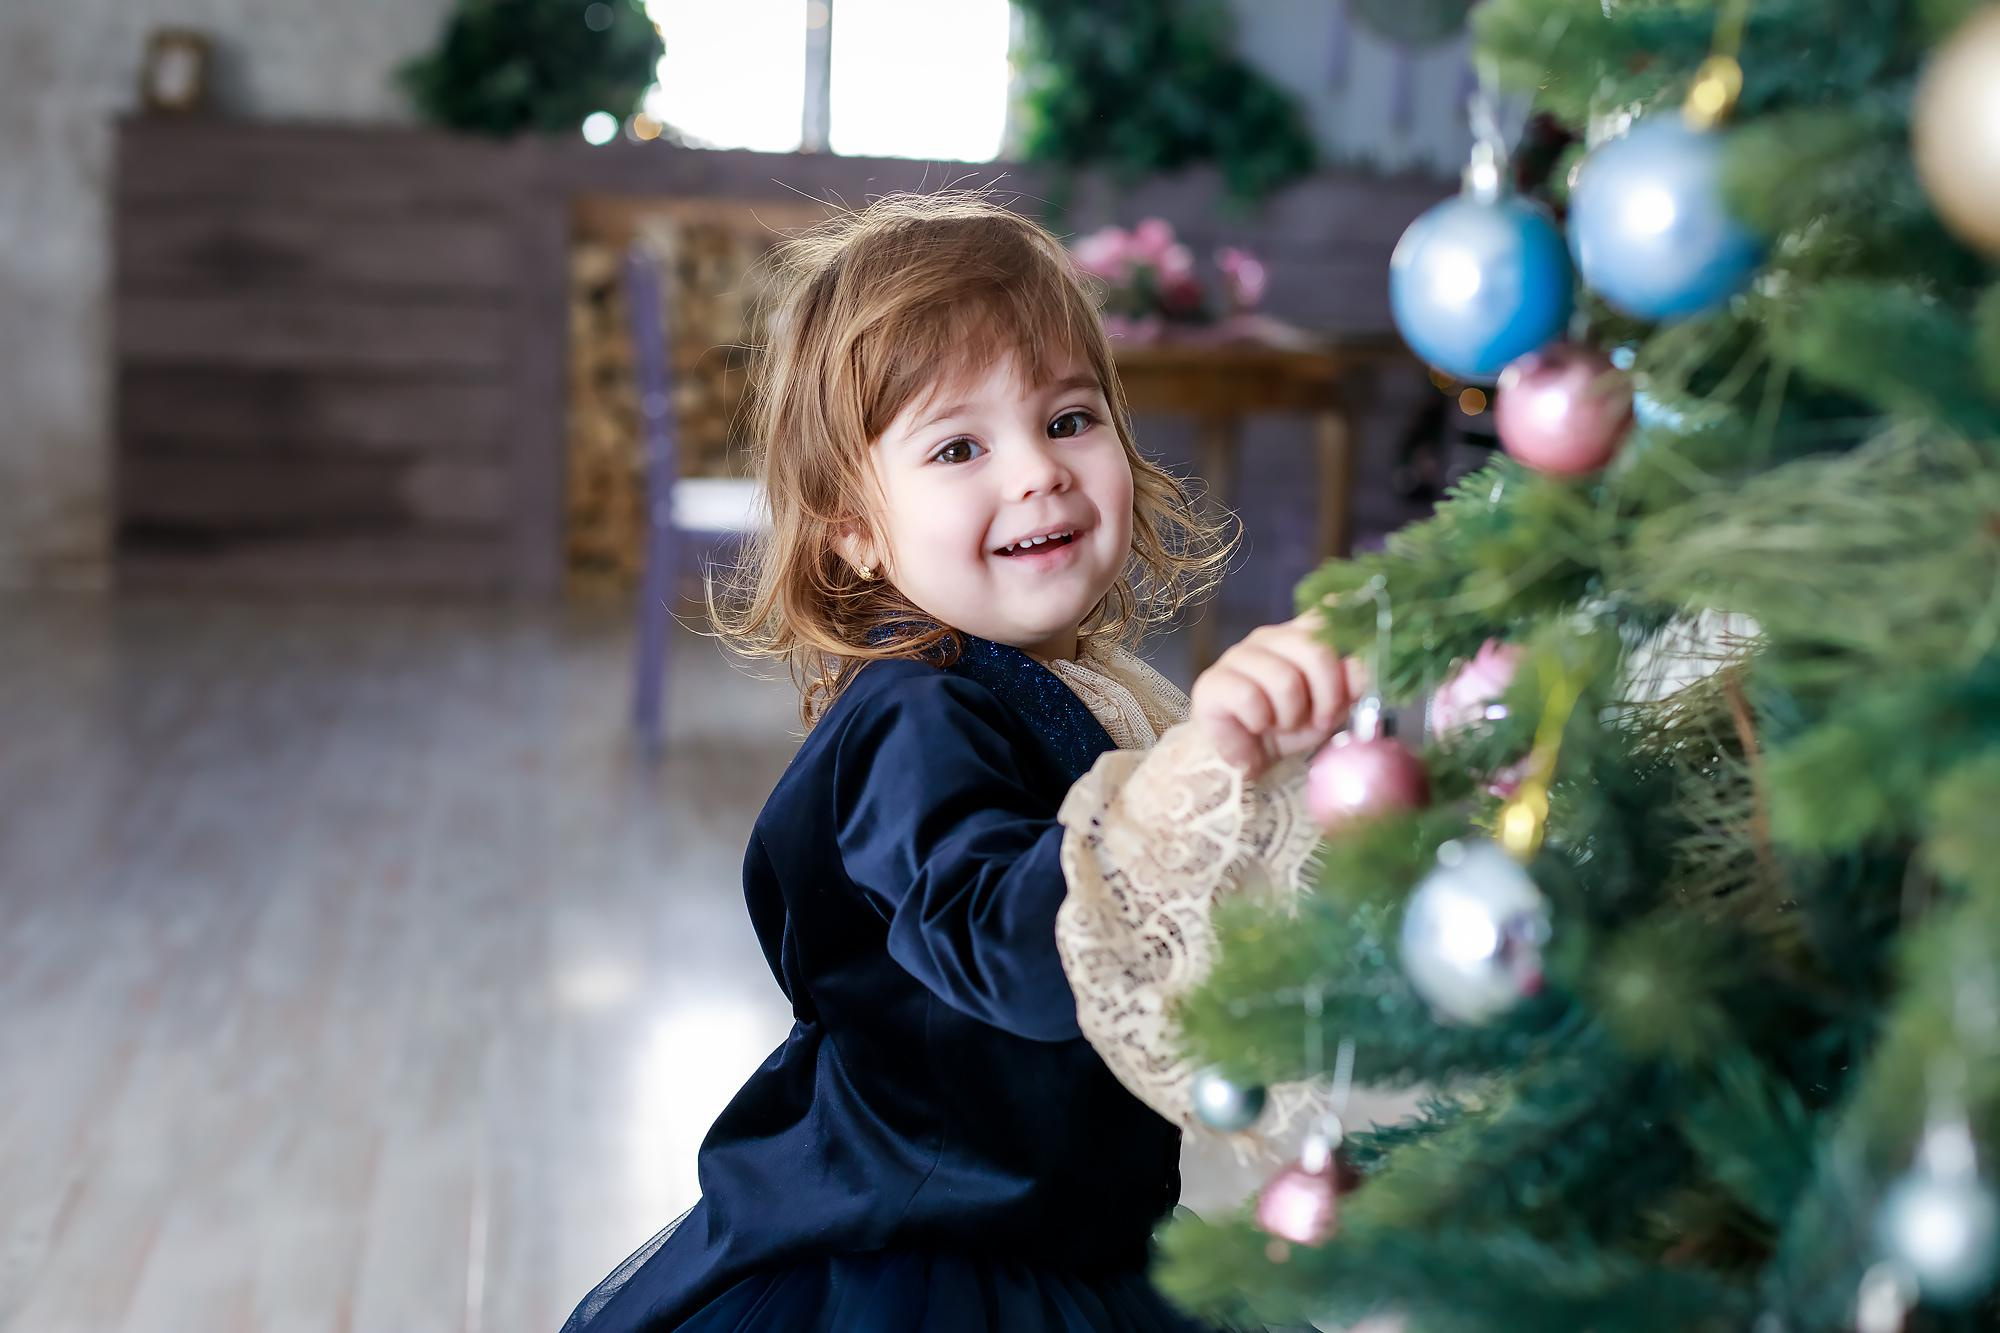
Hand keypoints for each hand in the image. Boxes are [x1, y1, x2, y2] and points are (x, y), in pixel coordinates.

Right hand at [1189, 613, 1355, 778]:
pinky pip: (1249, 697)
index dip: (1349, 629)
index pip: (1326, 613)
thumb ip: (1351, 685)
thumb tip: (1362, 666)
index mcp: (1300, 636)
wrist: (1248, 758)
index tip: (1359, 654)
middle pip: (1314, 649)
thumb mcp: (1331, 709)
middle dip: (1326, 695)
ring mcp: (1239, 654)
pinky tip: (1255, 726)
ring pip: (1284, 678)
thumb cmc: (1289, 728)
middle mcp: (1270, 636)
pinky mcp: (1214, 680)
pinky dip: (1260, 721)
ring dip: (1290, 715)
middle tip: (1320, 720)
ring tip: (1282, 725)